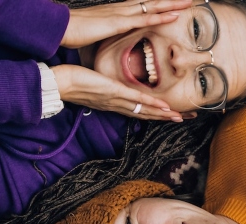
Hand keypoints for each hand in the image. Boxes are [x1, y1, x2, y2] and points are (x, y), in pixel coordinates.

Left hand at [51, 64, 192, 120]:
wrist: (60, 84)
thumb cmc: (74, 83)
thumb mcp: (94, 88)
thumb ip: (106, 90)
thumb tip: (112, 88)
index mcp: (114, 105)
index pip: (139, 112)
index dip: (156, 115)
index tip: (172, 115)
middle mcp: (118, 106)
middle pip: (146, 114)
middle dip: (166, 117)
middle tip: (185, 118)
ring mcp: (117, 100)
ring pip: (144, 109)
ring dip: (163, 114)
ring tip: (179, 116)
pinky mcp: (114, 91)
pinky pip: (136, 99)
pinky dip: (151, 104)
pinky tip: (163, 107)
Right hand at [61, 0, 191, 48]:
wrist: (59, 27)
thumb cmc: (73, 30)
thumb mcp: (94, 30)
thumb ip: (105, 30)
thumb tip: (108, 33)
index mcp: (117, 12)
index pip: (143, 6)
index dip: (158, 4)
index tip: (173, 3)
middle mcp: (121, 9)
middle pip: (151, 2)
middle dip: (170, 0)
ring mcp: (121, 14)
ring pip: (152, 7)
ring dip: (171, 4)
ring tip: (189, 1)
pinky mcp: (118, 23)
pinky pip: (144, 19)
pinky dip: (160, 17)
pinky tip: (173, 15)